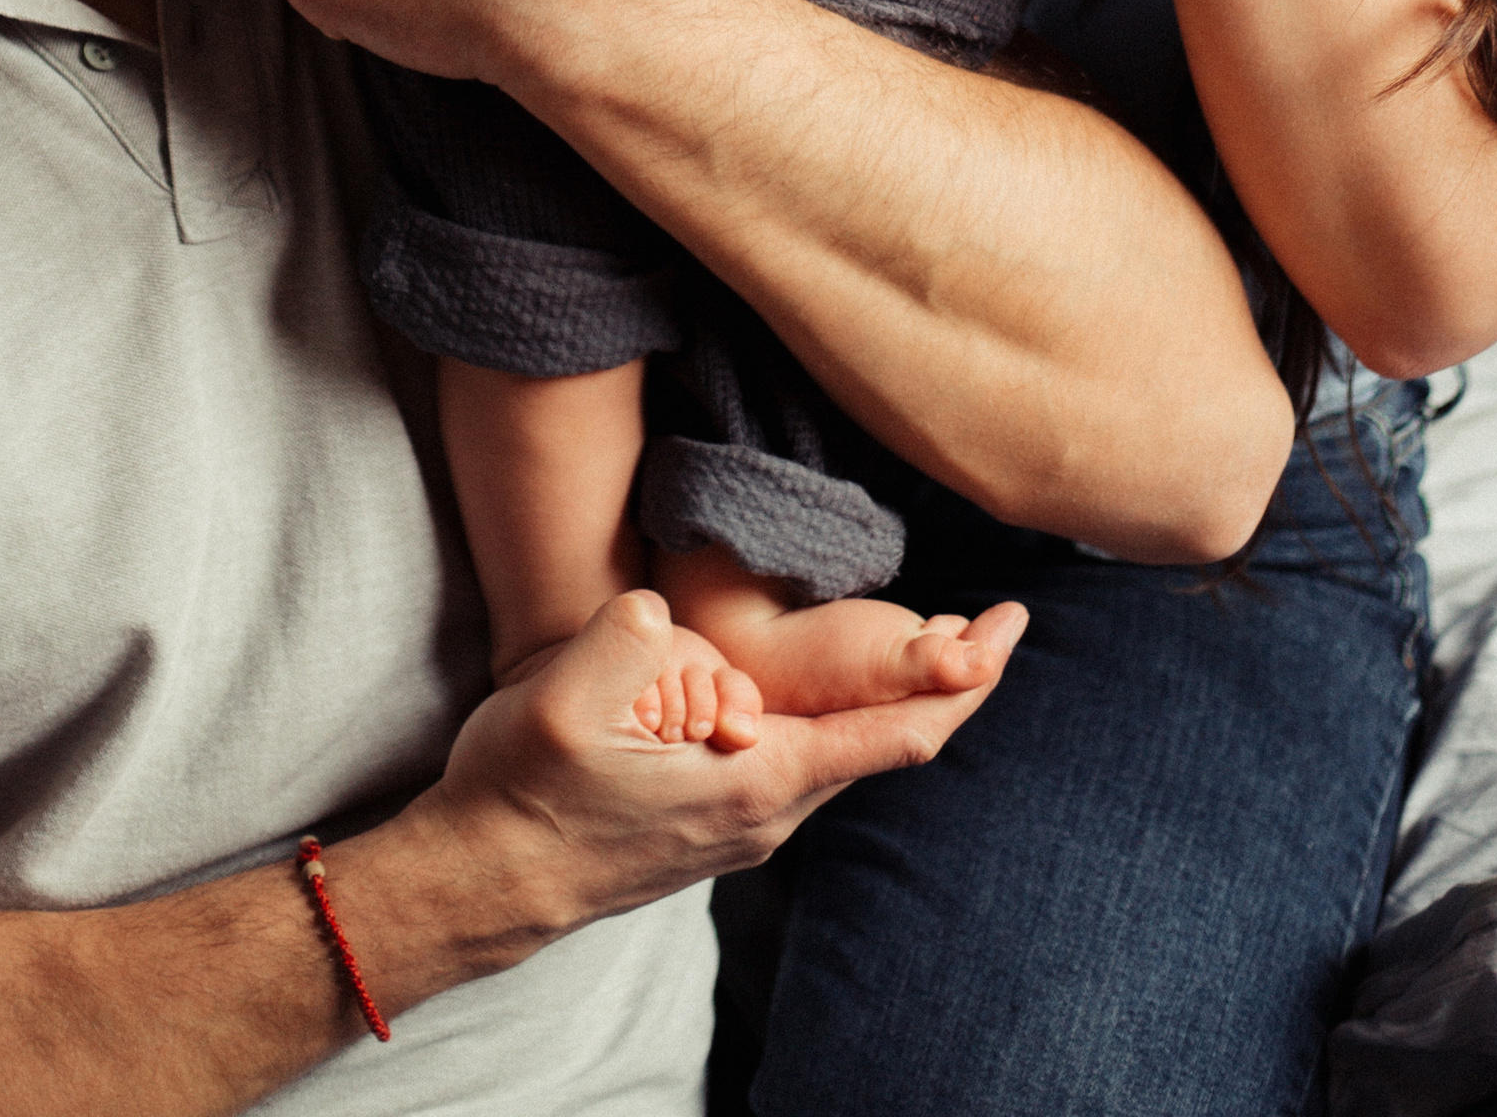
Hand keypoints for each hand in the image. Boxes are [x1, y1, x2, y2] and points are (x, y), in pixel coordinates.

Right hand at [413, 589, 1007, 931]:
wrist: (488, 877)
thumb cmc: (527, 790)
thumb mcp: (571, 696)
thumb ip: (635, 639)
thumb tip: (669, 618)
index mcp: (755, 780)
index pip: (891, 733)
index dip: (962, 682)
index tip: (1008, 632)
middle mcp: (769, 813)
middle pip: (888, 743)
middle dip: (951, 684)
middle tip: (1000, 622)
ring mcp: (746, 823)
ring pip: (847, 752)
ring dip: (896, 700)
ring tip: (938, 641)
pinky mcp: (719, 819)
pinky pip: (806, 761)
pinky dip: (844, 720)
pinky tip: (836, 686)